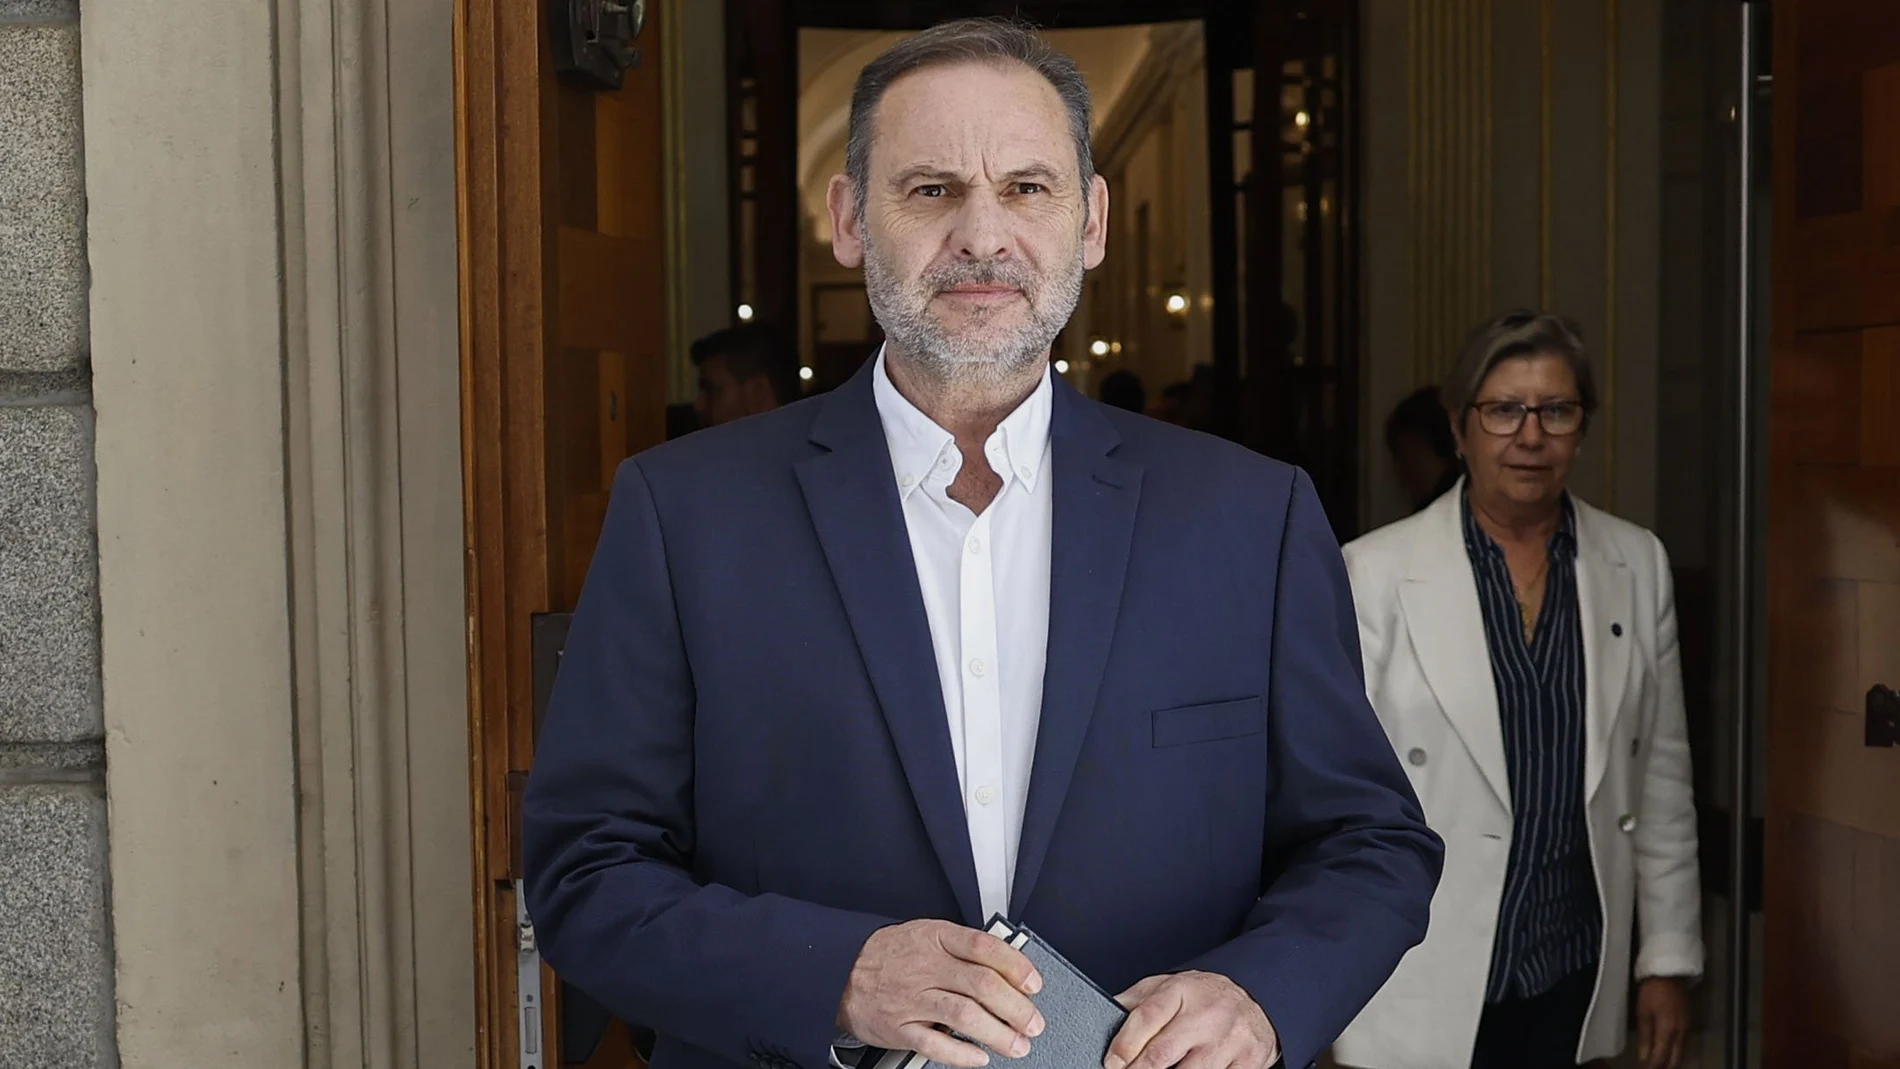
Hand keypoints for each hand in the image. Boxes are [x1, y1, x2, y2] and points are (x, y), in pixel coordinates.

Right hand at [837, 919, 1045, 1067]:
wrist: (841, 970)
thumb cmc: (891, 954)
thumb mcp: (927, 934)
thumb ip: (965, 948)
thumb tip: (1010, 967)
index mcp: (936, 938)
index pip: (984, 948)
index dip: (1015, 966)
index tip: (1033, 984)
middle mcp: (926, 967)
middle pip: (982, 985)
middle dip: (1016, 1008)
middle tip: (1033, 1022)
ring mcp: (912, 998)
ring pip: (964, 1015)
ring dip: (998, 1034)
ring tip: (1018, 1044)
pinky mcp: (899, 1027)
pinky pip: (935, 1043)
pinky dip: (962, 1054)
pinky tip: (980, 1057)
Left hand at [1106, 971, 1278, 1068]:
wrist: (1251, 998)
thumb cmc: (1200, 997)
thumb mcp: (1165, 987)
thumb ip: (1136, 1002)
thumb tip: (1104, 1016)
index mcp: (1181, 991)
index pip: (1146, 1017)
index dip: (1125, 1045)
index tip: (1112, 1063)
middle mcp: (1207, 1013)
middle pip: (1162, 1052)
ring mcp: (1230, 1038)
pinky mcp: (1248, 1060)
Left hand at [1634, 977, 1690, 1068]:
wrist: (1670, 974)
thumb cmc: (1652, 991)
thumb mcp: (1643, 1013)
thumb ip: (1644, 1036)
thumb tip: (1644, 1057)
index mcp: (1668, 1031)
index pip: (1661, 1058)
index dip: (1654, 1067)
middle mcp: (1681, 1033)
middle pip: (1675, 1059)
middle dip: (1664, 1067)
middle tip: (1653, 1068)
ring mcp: (1687, 1028)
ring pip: (1680, 1052)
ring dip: (1670, 1060)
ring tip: (1659, 1064)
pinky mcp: (1689, 1023)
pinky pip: (1683, 1043)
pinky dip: (1675, 1051)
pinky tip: (1667, 1051)